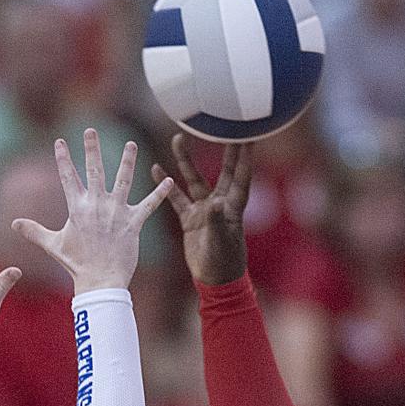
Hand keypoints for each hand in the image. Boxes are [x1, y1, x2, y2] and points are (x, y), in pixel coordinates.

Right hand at [13, 129, 172, 294]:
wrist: (100, 281)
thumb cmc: (76, 264)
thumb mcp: (53, 245)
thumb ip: (34, 231)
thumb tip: (14, 224)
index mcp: (77, 208)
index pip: (68, 178)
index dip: (63, 159)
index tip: (60, 142)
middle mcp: (97, 205)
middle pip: (94, 170)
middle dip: (91, 149)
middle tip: (90, 129)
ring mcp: (116, 213)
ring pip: (123, 180)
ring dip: (127, 161)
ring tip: (131, 144)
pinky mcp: (133, 223)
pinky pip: (149, 205)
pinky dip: (160, 193)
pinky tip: (169, 180)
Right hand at [152, 134, 251, 285]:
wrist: (214, 281)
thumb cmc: (223, 262)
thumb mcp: (220, 242)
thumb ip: (217, 221)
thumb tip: (215, 203)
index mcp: (233, 207)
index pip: (241, 175)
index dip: (244, 155)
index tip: (248, 132)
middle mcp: (220, 203)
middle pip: (222, 170)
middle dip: (223, 148)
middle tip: (222, 124)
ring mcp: (204, 210)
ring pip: (194, 179)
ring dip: (186, 161)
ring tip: (178, 138)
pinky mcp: (190, 219)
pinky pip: (176, 198)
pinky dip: (167, 185)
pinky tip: (156, 169)